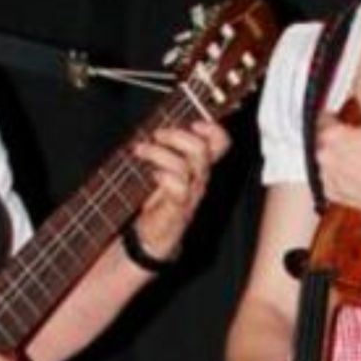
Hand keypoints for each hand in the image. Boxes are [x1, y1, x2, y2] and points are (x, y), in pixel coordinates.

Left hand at [130, 116, 229, 263]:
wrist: (151, 238)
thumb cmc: (156, 200)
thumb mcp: (163, 169)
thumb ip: (166, 148)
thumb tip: (157, 123)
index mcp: (198, 166)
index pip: (220, 144)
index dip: (213, 129)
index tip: (194, 123)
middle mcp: (198, 180)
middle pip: (202, 150)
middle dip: (177, 136)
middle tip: (157, 135)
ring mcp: (190, 195)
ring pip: (187, 166)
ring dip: (159, 153)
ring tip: (140, 150)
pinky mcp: (178, 210)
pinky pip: (180, 189)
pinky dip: (165, 177)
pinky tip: (153, 175)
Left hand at [315, 78, 360, 214]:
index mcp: (332, 135)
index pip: (323, 118)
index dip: (335, 117)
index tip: (343, 120)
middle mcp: (324, 156)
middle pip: (323, 140)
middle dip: (335, 138)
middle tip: (355, 141)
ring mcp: (327, 176)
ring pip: (325, 161)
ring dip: (335, 157)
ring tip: (358, 158)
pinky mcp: (333, 193)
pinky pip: (329, 181)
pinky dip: (338, 177)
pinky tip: (355, 173)